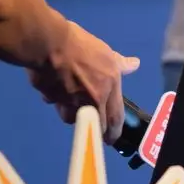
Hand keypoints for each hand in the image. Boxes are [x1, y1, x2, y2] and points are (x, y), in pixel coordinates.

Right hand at [27, 20, 139, 144]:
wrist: (49, 44)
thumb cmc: (83, 47)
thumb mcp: (107, 54)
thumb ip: (120, 64)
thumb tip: (135, 64)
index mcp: (107, 91)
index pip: (115, 119)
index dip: (114, 132)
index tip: (112, 139)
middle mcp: (90, 100)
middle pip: (94, 124)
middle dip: (95, 129)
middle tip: (94, 128)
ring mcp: (68, 100)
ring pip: (71, 117)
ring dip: (73, 114)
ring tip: (73, 105)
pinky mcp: (49, 96)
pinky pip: (53, 101)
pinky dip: (55, 98)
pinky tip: (54, 88)